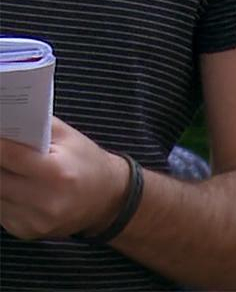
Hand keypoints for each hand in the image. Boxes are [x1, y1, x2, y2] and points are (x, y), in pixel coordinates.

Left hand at [0, 116, 129, 238]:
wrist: (108, 199)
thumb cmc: (87, 163)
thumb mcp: (69, 137)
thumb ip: (37, 126)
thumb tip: (6, 120)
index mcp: (57, 172)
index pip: (8, 155)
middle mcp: (45, 200)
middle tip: (2, 153)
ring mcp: (34, 220)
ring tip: (10, 168)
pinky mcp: (26, 231)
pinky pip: (0, 210)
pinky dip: (3, 196)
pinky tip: (16, 188)